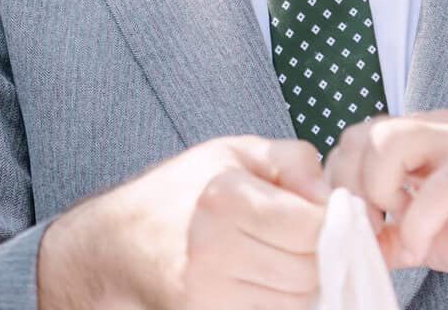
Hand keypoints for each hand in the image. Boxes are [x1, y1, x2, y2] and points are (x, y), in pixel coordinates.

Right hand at [38, 135, 328, 309]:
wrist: (114, 243)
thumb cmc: (180, 191)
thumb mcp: (234, 152)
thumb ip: (292, 160)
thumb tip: (332, 195)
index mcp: (226, 197)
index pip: (312, 227)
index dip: (331, 222)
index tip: (326, 215)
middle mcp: (215, 248)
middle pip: (308, 269)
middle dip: (318, 255)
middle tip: (303, 239)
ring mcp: (208, 292)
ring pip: (294, 302)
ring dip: (301, 284)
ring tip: (281, 258)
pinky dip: (277, 302)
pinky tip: (264, 279)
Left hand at [322, 110, 447, 300]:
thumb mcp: (428, 235)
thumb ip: (391, 235)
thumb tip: (353, 248)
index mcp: (417, 138)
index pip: (354, 139)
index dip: (340, 183)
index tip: (349, 224)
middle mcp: (435, 129)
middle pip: (364, 132)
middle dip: (350, 184)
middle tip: (366, 226)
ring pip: (392, 140)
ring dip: (377, 190)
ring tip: (389, 227)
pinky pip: (439, 187)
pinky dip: (418, 221)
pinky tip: (421, 244)